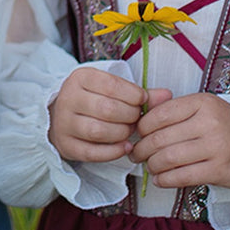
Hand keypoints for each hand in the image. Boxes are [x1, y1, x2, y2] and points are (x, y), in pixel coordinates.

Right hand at [47, 67, 170, 163]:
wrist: (61, 115)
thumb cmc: (93, 98)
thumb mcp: (110, 88)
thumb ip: (138, 92)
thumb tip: (167, 95)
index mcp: (80, 77)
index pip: (111, 85)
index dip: (133, 95)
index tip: (142, 100)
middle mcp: (68, 98)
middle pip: (106, 109)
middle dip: (129, 116)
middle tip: (136, 118)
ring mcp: (64, 123)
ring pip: (98, 131)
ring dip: (121, 133)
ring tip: (129, 131)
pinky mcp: (65, 145)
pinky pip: (92, 153)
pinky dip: (113, 152)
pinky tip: (125, 147)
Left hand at [131, 92, 229, 189]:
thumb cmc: (226, 127)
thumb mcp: (204, 108)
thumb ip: (175, 108)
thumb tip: (141, 114)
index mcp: (203, 103)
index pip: (161, 114)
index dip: (143, 126)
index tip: (138, 134)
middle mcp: (209, 123)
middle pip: (161, 138)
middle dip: (142, 149)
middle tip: (136, 154)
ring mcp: (216, 148)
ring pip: (168, 158)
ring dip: (152, 165)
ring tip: (149, 166)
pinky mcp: (219, 171)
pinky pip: (182, 177)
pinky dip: (165, 180)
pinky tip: (160, 179)